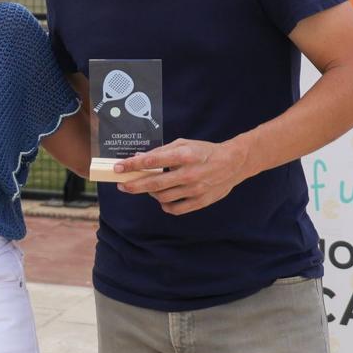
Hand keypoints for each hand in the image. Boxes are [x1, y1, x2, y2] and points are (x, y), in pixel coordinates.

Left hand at [114, 138, 249, 214]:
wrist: (233, 163)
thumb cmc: (204, 151)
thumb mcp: (183, 144)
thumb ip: (161, 152)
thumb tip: (138, 157)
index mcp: (184, 155)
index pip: (152, 161)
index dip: (132, 165)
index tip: (118, 168)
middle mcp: (189, 173)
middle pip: (154, 183)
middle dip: (133, 185)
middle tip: (121, 185)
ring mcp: (195, 189)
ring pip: (162, 197)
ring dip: (150, 193)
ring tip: (146, 188)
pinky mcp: (200, 201)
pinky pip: (175, 209)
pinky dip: (164, 205)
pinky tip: (162, 198)